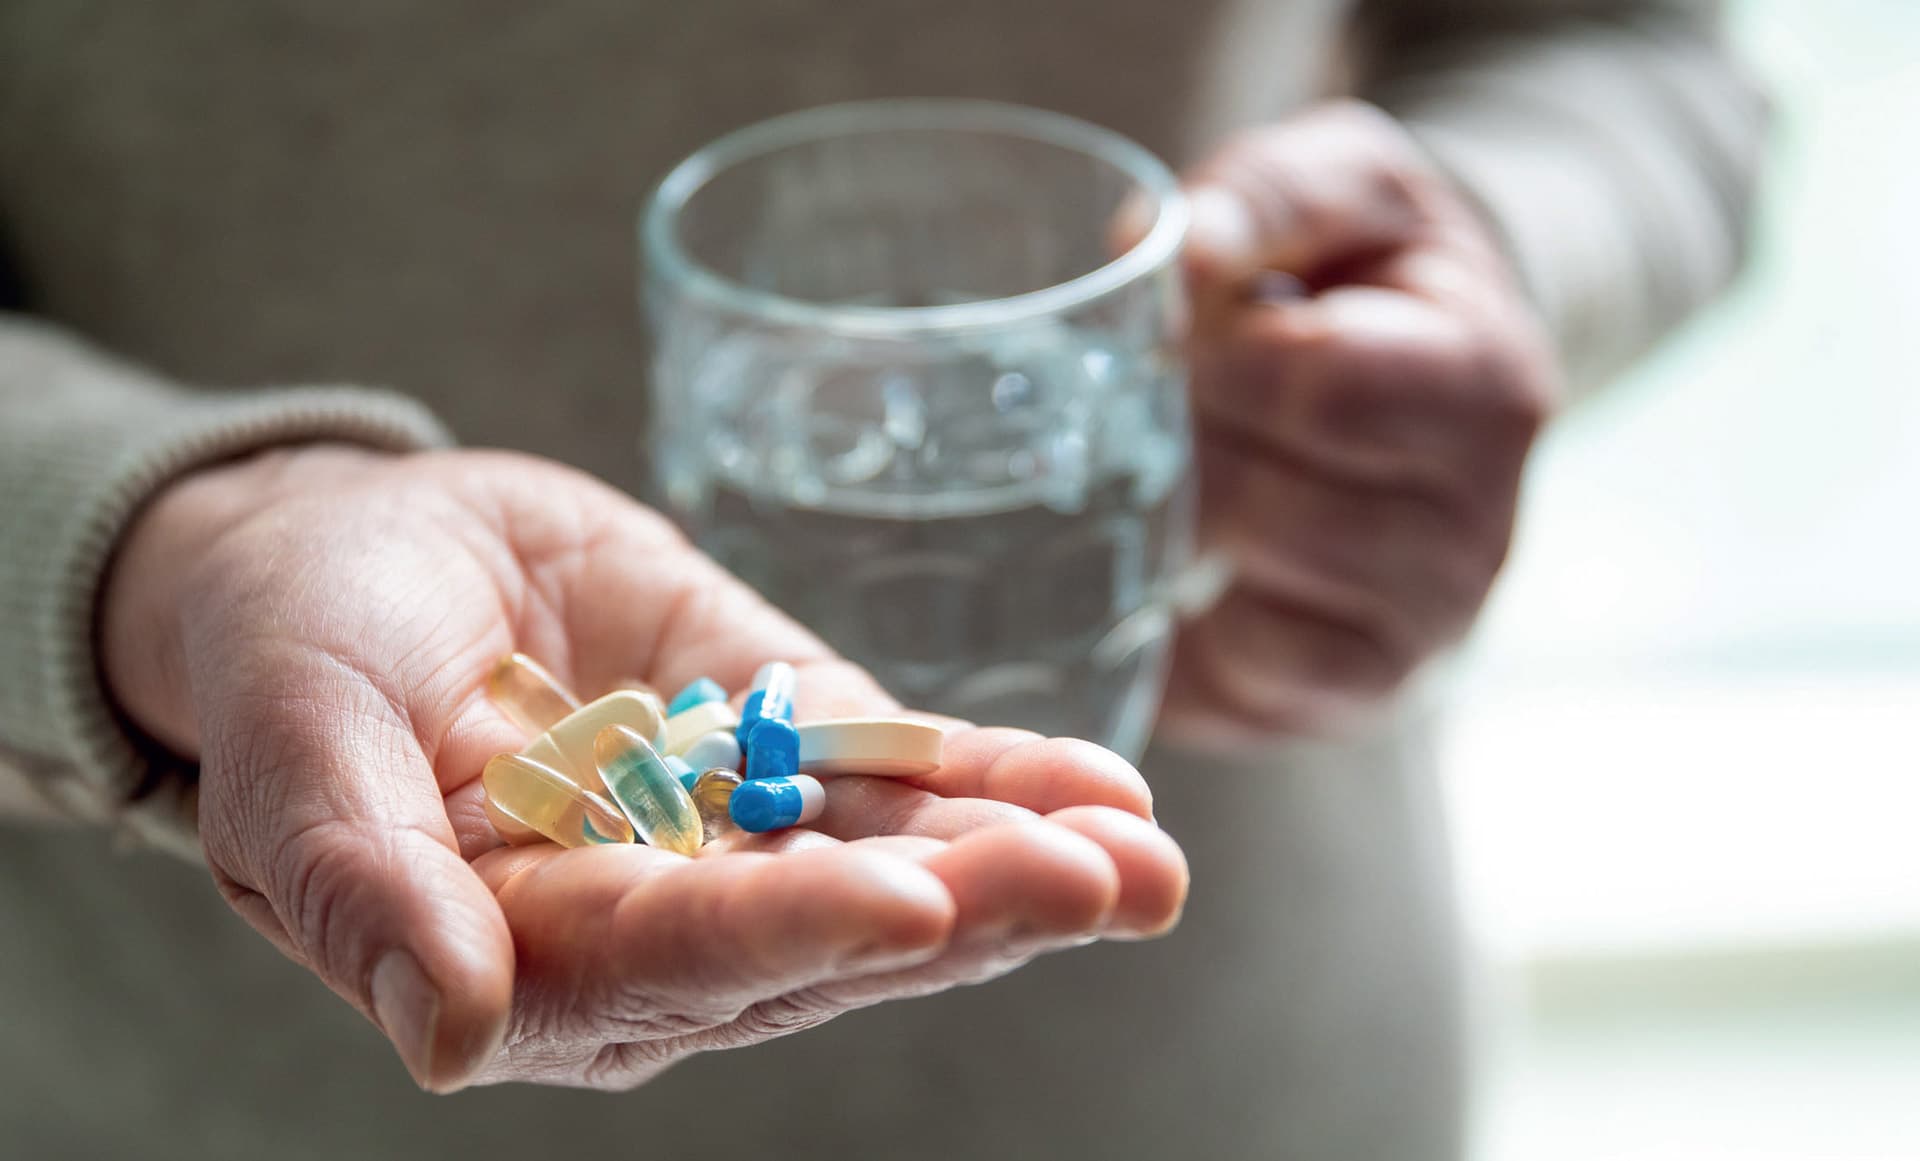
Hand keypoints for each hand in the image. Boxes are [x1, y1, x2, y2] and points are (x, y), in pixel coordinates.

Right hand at [101, 446, 1186, 1090]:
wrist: (358, 557)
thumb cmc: (291, 665)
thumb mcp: (294, 765)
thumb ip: (365, 896)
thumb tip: (445, 1039)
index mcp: (537, 957)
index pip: (683, 959)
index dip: (797, 931)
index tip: (916, 906)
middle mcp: (662, 920)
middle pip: (827, 933)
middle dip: (967, 909)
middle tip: (1100, 881)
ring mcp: (736, 831)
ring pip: (893, 861)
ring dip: (1021, 857)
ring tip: (1141, 848)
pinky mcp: (782, 739)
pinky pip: (901, 772)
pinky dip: (997, 777)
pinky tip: (1101, 784)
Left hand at [1143, 101, 1560, 742]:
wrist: (1423, 373)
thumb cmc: (1363, 274)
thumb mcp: (1340, 188)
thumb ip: (1270, 197)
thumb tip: (1185, 253)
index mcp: (1486, 380)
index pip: (1325, 388)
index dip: (1217, 362)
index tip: (1170, 336)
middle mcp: (1484, 522)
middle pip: (1285, 512)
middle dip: (1185, 459)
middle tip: (1134, 418)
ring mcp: (1432, 621)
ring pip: (1273, 621)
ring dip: (1184, 550)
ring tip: (1159, 483)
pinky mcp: (1367, 690)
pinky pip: (1262, 693)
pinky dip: (1195, 645)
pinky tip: (1176, 575)